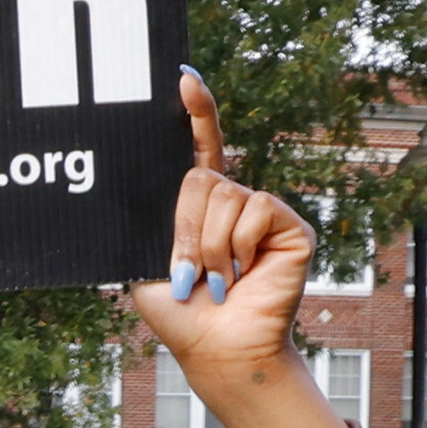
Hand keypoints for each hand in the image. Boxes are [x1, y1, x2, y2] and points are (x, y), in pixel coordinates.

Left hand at [118, 76, 327, 427]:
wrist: (215, 349)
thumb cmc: (180, 311)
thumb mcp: (147, 259)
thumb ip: (151, 218)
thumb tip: (136, 182)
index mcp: (198, 204)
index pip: (198, 147)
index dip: (195, 111)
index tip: (184, 78)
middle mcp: (233, 200)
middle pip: (199, 176)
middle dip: (183, 226)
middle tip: (184, 269)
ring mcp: (263, 211)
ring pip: (224, 193)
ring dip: (208, 243)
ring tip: (216, 278)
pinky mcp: (290, 226)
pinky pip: (255, 207)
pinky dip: (238, 243)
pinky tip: (242, 272)